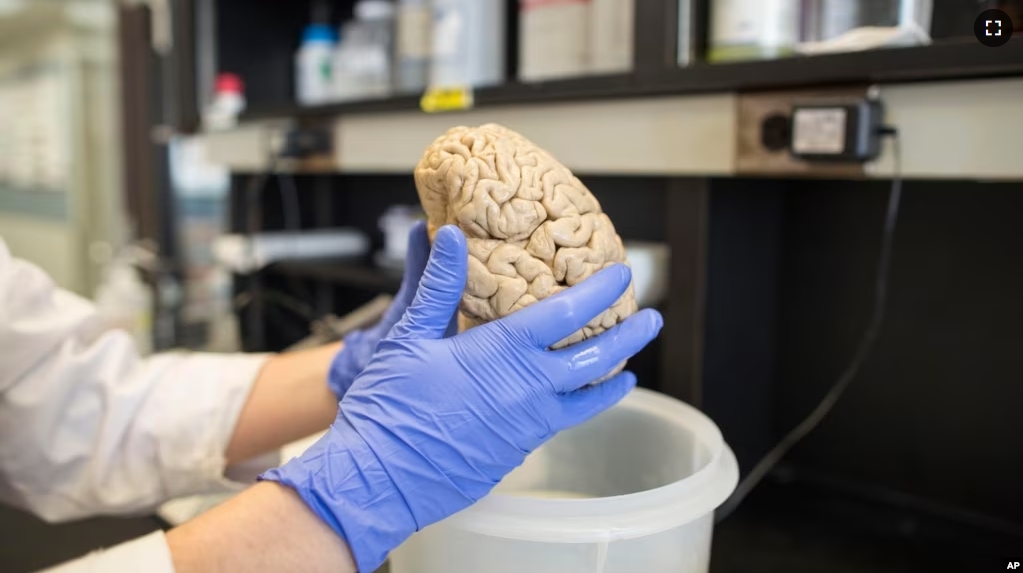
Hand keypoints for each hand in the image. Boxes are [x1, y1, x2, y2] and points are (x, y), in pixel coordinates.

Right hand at [262, 225, 662, 571]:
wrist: (381, 478)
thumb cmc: (389, 406)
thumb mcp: (409, 335)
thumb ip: (439, 285)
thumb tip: (451, 236)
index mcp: (504, 353)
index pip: (568, 313)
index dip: (599, 290)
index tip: (622, 273)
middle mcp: (528, 389)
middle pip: (596, 358)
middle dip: (629, 335)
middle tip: (652, 319)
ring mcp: (528, 425)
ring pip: (588, 398)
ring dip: (613, 377)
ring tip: (629, 366)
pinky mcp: (519, 451)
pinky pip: (562, 423)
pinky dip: (581, 406)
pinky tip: (578, 400)